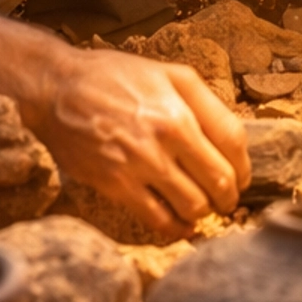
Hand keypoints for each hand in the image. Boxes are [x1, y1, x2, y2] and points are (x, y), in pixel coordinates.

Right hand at [23, 45, 251, 239]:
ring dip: (204, 212)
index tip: (242, 178)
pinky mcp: (115, 185)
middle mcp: (165, 137)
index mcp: (181, 108)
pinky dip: (175, 228)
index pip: (233, 144)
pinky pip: (157, 219)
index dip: (245, 167)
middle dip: (229, 195)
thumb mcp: (167, 73)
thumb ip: (204, 101)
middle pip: (219, 180)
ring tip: (202, 210)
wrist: (57, 89)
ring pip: (192, 205)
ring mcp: (140, 164)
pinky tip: (179, 224)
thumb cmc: (114, 76)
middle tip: (227, 201)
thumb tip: (231, 138)